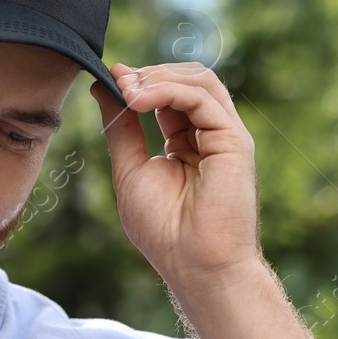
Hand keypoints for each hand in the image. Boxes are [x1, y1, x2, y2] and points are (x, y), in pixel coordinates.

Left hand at [88, 62, 261, 289]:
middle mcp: (210, 136)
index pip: (169, 95)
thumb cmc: (164, 230)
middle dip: (149, 74)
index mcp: (187, 143)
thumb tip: (103, 89)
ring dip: (158, 77)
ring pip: (201, 80)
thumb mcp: (130, 170)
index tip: (111, 76)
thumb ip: (120, 128)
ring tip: (128, 90)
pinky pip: (203, 97)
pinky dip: (167, 90)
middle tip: (118, 80)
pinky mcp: (234, 140)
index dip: (141, 81)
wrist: (193, 264)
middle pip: (188, 80)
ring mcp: (224, 136)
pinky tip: (139, 100)